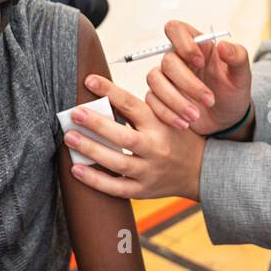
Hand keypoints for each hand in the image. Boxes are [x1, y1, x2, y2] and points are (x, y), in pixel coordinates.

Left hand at [64, 74, 205, 201]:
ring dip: (91, 150)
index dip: (110, 91)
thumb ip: (138, 110)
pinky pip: (117, 188)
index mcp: (159, 124)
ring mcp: (149, 171)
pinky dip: (95, 180)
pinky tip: (76, 170)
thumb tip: (102, 96)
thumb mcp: (165, 118)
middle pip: (124, 136)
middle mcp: (155, 148)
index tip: (89, 80)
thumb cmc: (175, 138)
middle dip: (97, 124)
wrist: (200, 171)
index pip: (132, 105)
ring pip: (118, 162)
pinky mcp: (143, 190)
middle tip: (75, 113)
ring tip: (69, 137)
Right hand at [145, 21, 250, 135]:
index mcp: (196, 47)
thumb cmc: (233, 92)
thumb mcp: (242, 75)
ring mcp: (166, 78)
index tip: (200, 62)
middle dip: (188, 83)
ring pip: (155, 80)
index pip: (176, 29)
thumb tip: (222, 45)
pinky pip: (151, 100)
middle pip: (168, 61)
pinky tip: (185, 123)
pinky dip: (167, 113)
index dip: (183, 42)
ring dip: (175, 100)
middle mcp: (178, 60)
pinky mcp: (159, 97)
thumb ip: (237, 56)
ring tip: (196, 116)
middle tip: (209, 100)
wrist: (227, 119)